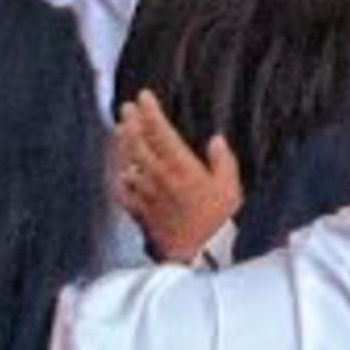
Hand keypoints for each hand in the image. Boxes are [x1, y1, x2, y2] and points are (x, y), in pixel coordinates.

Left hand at [112, 91, 244, 262]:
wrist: (199, 253)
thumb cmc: (217, 221)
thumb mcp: (230, 187)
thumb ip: (223, 160)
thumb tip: (216, 140)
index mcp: (182, 167)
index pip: (161, 132)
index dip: (151, 112)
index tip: (144, 96)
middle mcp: (160, 177)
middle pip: (138, 144)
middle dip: (131, 122)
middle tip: (126, 107)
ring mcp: (147, 195)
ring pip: (128, 163)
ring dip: (122, 145)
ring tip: (119, 130)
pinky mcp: (141, 212)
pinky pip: (125, 192)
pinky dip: (120, 180)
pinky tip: (120, 173)